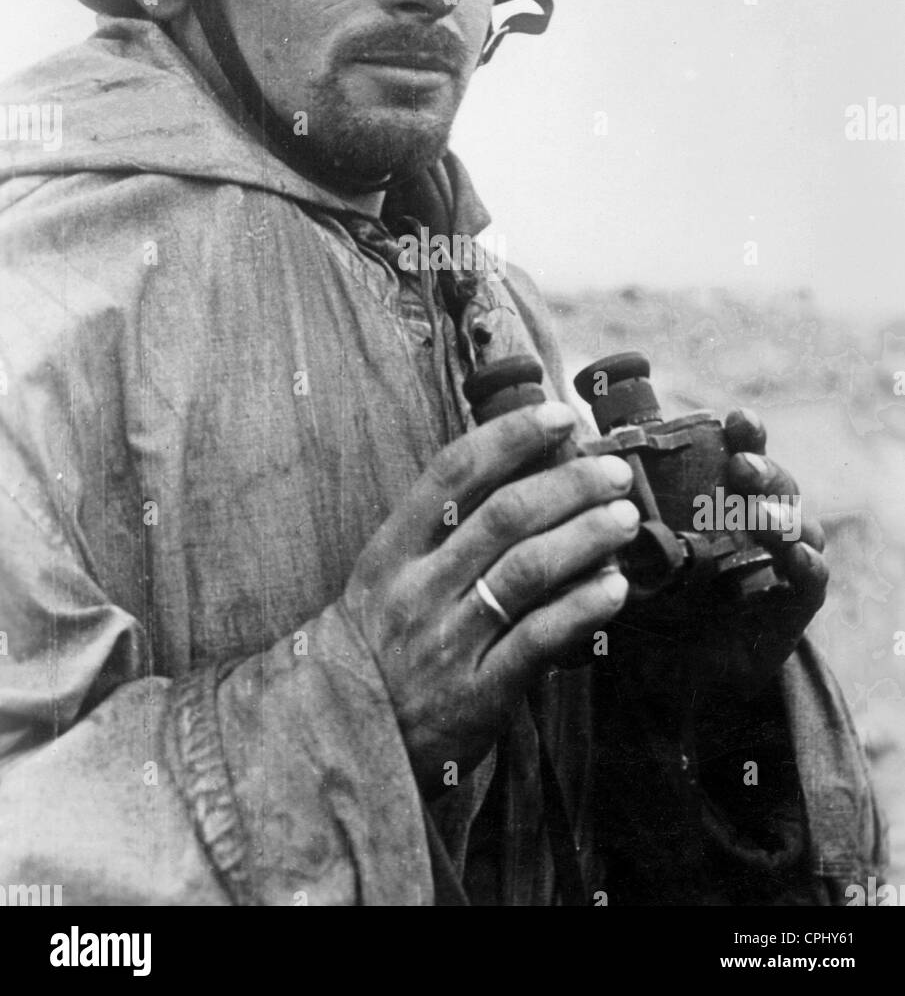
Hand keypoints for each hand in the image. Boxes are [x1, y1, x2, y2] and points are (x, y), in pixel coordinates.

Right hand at [341, 402, 638, 794]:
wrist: (339, 743)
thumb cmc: (375, 649)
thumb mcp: (385, 580)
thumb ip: (438, 535)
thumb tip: (522, 475)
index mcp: (391, 551)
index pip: (451, 472)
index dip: (509, 436)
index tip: (558, 416)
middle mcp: (417, 589)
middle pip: (502, 515)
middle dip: (567, 483)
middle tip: (612, 470)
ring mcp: (445, 641)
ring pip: (526, 570)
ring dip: (585, 536)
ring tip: (624, 517)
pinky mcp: (476, 694)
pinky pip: (539, 640)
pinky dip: (582, 608)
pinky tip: (616, 588)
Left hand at [605, 408, 827, 708]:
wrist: (669, 675)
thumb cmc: (645, 598)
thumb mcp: (620, 554)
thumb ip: (605, 516)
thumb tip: (566, 468)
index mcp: (717, 495)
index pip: (739, 451)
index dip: (745, 433)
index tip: (737, 419)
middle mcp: (753, 518)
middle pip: (772, 480)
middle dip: (762, 466)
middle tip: (741, 465)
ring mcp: (778, 558)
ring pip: (796, 521)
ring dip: (780, 513)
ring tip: (759, 513)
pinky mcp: (794, 602)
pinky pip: (811, 578)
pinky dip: (807, 564)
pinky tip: (796, 556)